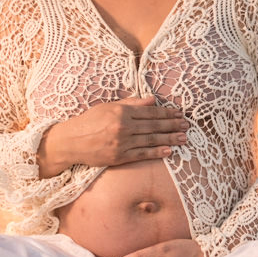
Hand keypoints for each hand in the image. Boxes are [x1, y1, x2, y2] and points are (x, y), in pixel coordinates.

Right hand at [38, 96, 187, 175]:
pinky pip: (143, 154)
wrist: (71, 142)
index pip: (151, 111)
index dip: (167, 112)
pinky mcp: (119, 157)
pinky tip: (169, 151)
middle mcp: (124, 126)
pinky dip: (157, 152)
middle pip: (155, 125)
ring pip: (152, 140)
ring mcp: (122, 142)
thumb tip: (152, 99)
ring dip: (170, 139)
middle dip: (173, 125)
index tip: (179, 113)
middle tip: (187, 126)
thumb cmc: (88, 122)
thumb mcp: (108, 107)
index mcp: (122, 111)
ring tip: (184, 138)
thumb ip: (131, 103)